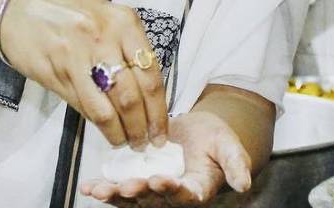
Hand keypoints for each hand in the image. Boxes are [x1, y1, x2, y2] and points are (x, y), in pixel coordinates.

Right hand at [0, 0, 166, 148]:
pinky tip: (106, 131)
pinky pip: (84, 106)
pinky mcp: (56, 74)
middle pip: (132, 96)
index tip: (161, 131)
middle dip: (143, 127)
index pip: (151, 75)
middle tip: (146, 143)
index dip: (159, 110)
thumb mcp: (106, 18)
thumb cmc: (66, 10)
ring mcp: (78, 57)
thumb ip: (126, 48)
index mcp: (124, 23)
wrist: (17, 4)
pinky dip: (99, 125)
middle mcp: (105, 39)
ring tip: (127, 142)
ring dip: (121, 133)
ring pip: (108, 108)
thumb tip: (146, 92)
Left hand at [79, 110, 253, 206]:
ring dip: (115, 196)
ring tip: (99, 191)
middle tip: (127, 186)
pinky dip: (103, 188)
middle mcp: (172, 196)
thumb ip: (236, 164)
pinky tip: (88, 187)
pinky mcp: (137, 182)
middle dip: (137, 194)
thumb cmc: (215, 140)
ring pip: (132, 199)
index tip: (161, 180)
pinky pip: (118, 189)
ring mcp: (152, 192)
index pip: (184, 194)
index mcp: (196, 190)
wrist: (197, 133)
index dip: (172, 190)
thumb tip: (245, 184)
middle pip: (152, 200)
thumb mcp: (229, 146)